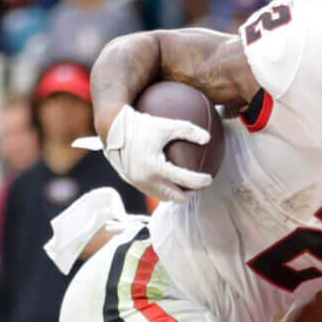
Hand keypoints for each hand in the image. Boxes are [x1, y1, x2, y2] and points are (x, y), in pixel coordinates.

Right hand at [89, 103, 212, 199]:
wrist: (112, 128)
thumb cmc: (141, 124)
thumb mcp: (167, 125)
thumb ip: (189, 130)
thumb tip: (208, 138)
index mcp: (155, 167)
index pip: (184, 180)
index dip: (200, 181)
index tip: (209, 178)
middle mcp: (146, 179)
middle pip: (174, 197)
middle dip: (188, 194)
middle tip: (198, 185)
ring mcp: (138, 183)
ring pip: (162, 197)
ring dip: (175, 193)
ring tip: (185, 184)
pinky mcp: (132, 181)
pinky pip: (152, 191)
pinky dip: (163, 189)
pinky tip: (170, 178)